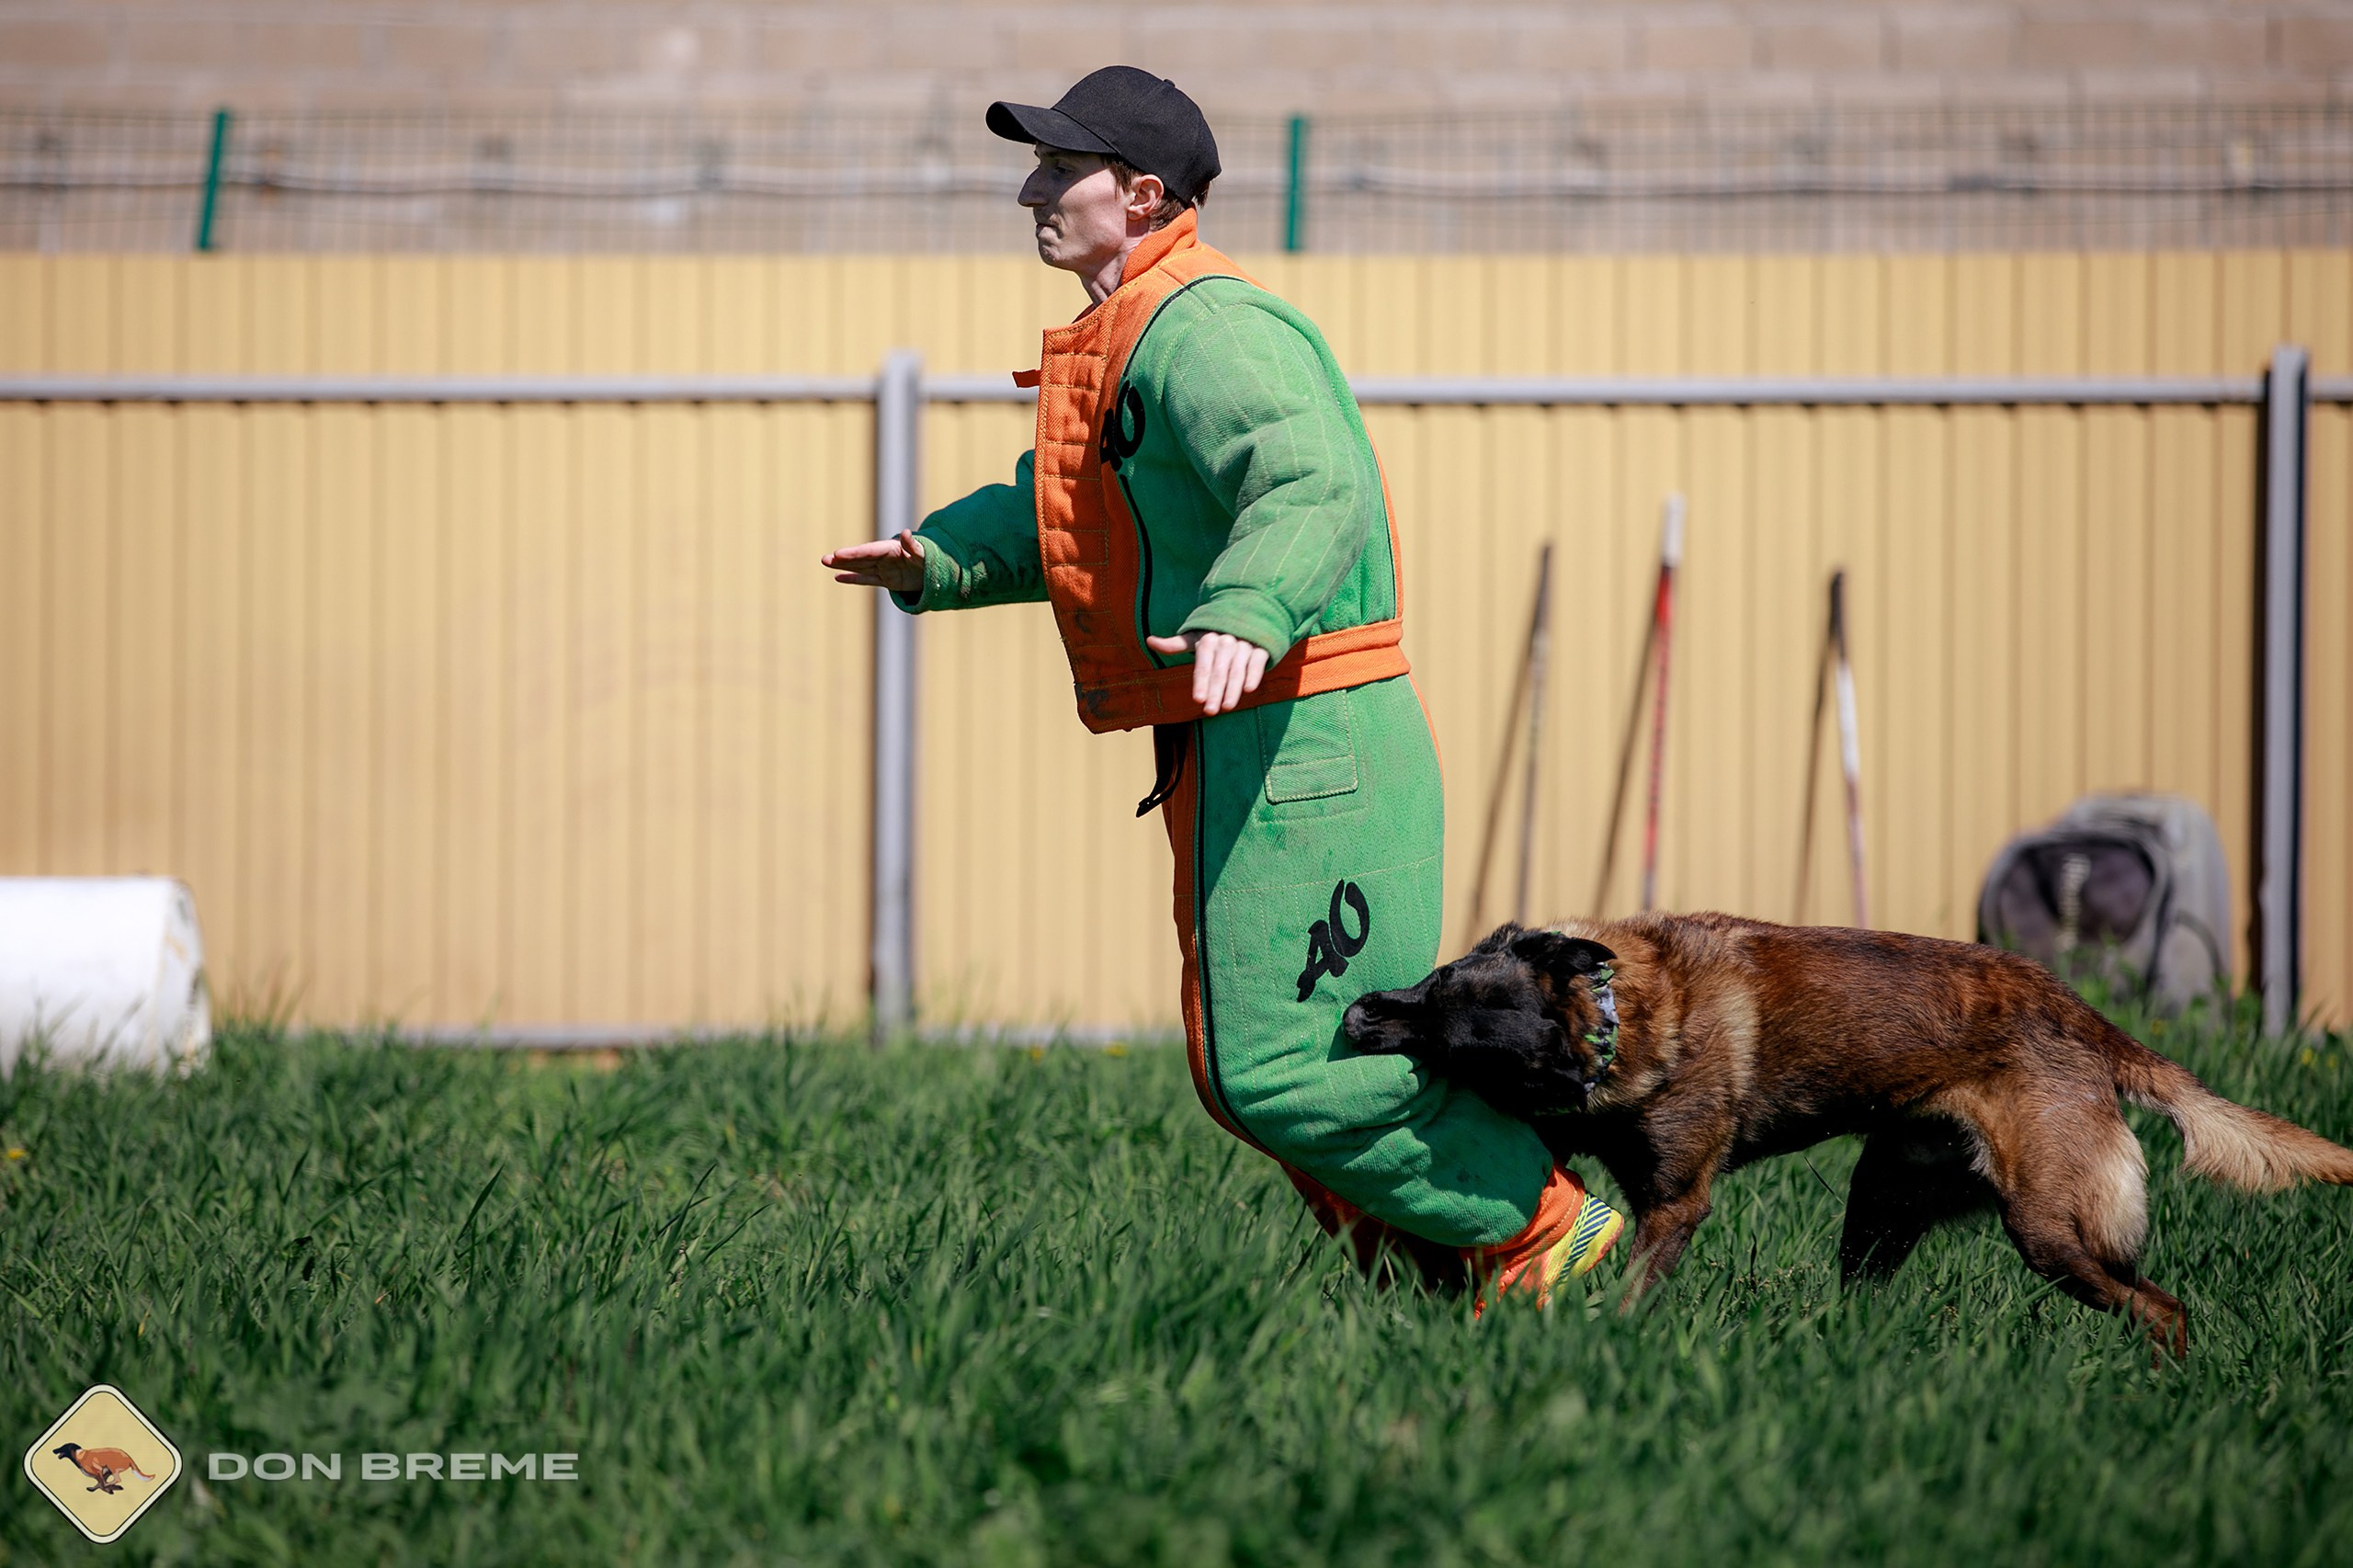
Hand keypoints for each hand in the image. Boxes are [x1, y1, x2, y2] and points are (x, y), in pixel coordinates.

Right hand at [821, 530, 925, 594]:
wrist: (936, 570)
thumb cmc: (929, 559)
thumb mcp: (923, 553)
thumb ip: (913, 545)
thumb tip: (906, 532)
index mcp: (892, 549)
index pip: (870, 551)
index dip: (854, 553)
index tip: (838, 553)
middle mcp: (884, 558)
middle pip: (861, 558)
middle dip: (843, 559)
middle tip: (825, 558)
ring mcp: (884, 569)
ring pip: (860, 568)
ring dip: (843, 566)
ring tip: (825, 562)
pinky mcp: (886, 581)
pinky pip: (867, 580)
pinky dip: (853, 579)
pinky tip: (838, 577)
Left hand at [1144, 630, 1269, 715]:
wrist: (1247, 615)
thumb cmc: (1216, 632)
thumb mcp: (1196, 636)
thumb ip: (1176, 644)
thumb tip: (1149, 641)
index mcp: (1208, 640)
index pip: (1203, 665)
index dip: (1201, 682)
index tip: (1198, 700)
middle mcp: (1226, 641)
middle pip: (1219, 671)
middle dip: (1215, 691)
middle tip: (1210, 711)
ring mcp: (1244, 644)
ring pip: (1238, 669)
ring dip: (1233, 689)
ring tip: (1227, 707)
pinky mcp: (1261, 648)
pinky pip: (1256, 662)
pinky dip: (1254, 675)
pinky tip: (1249, 690)